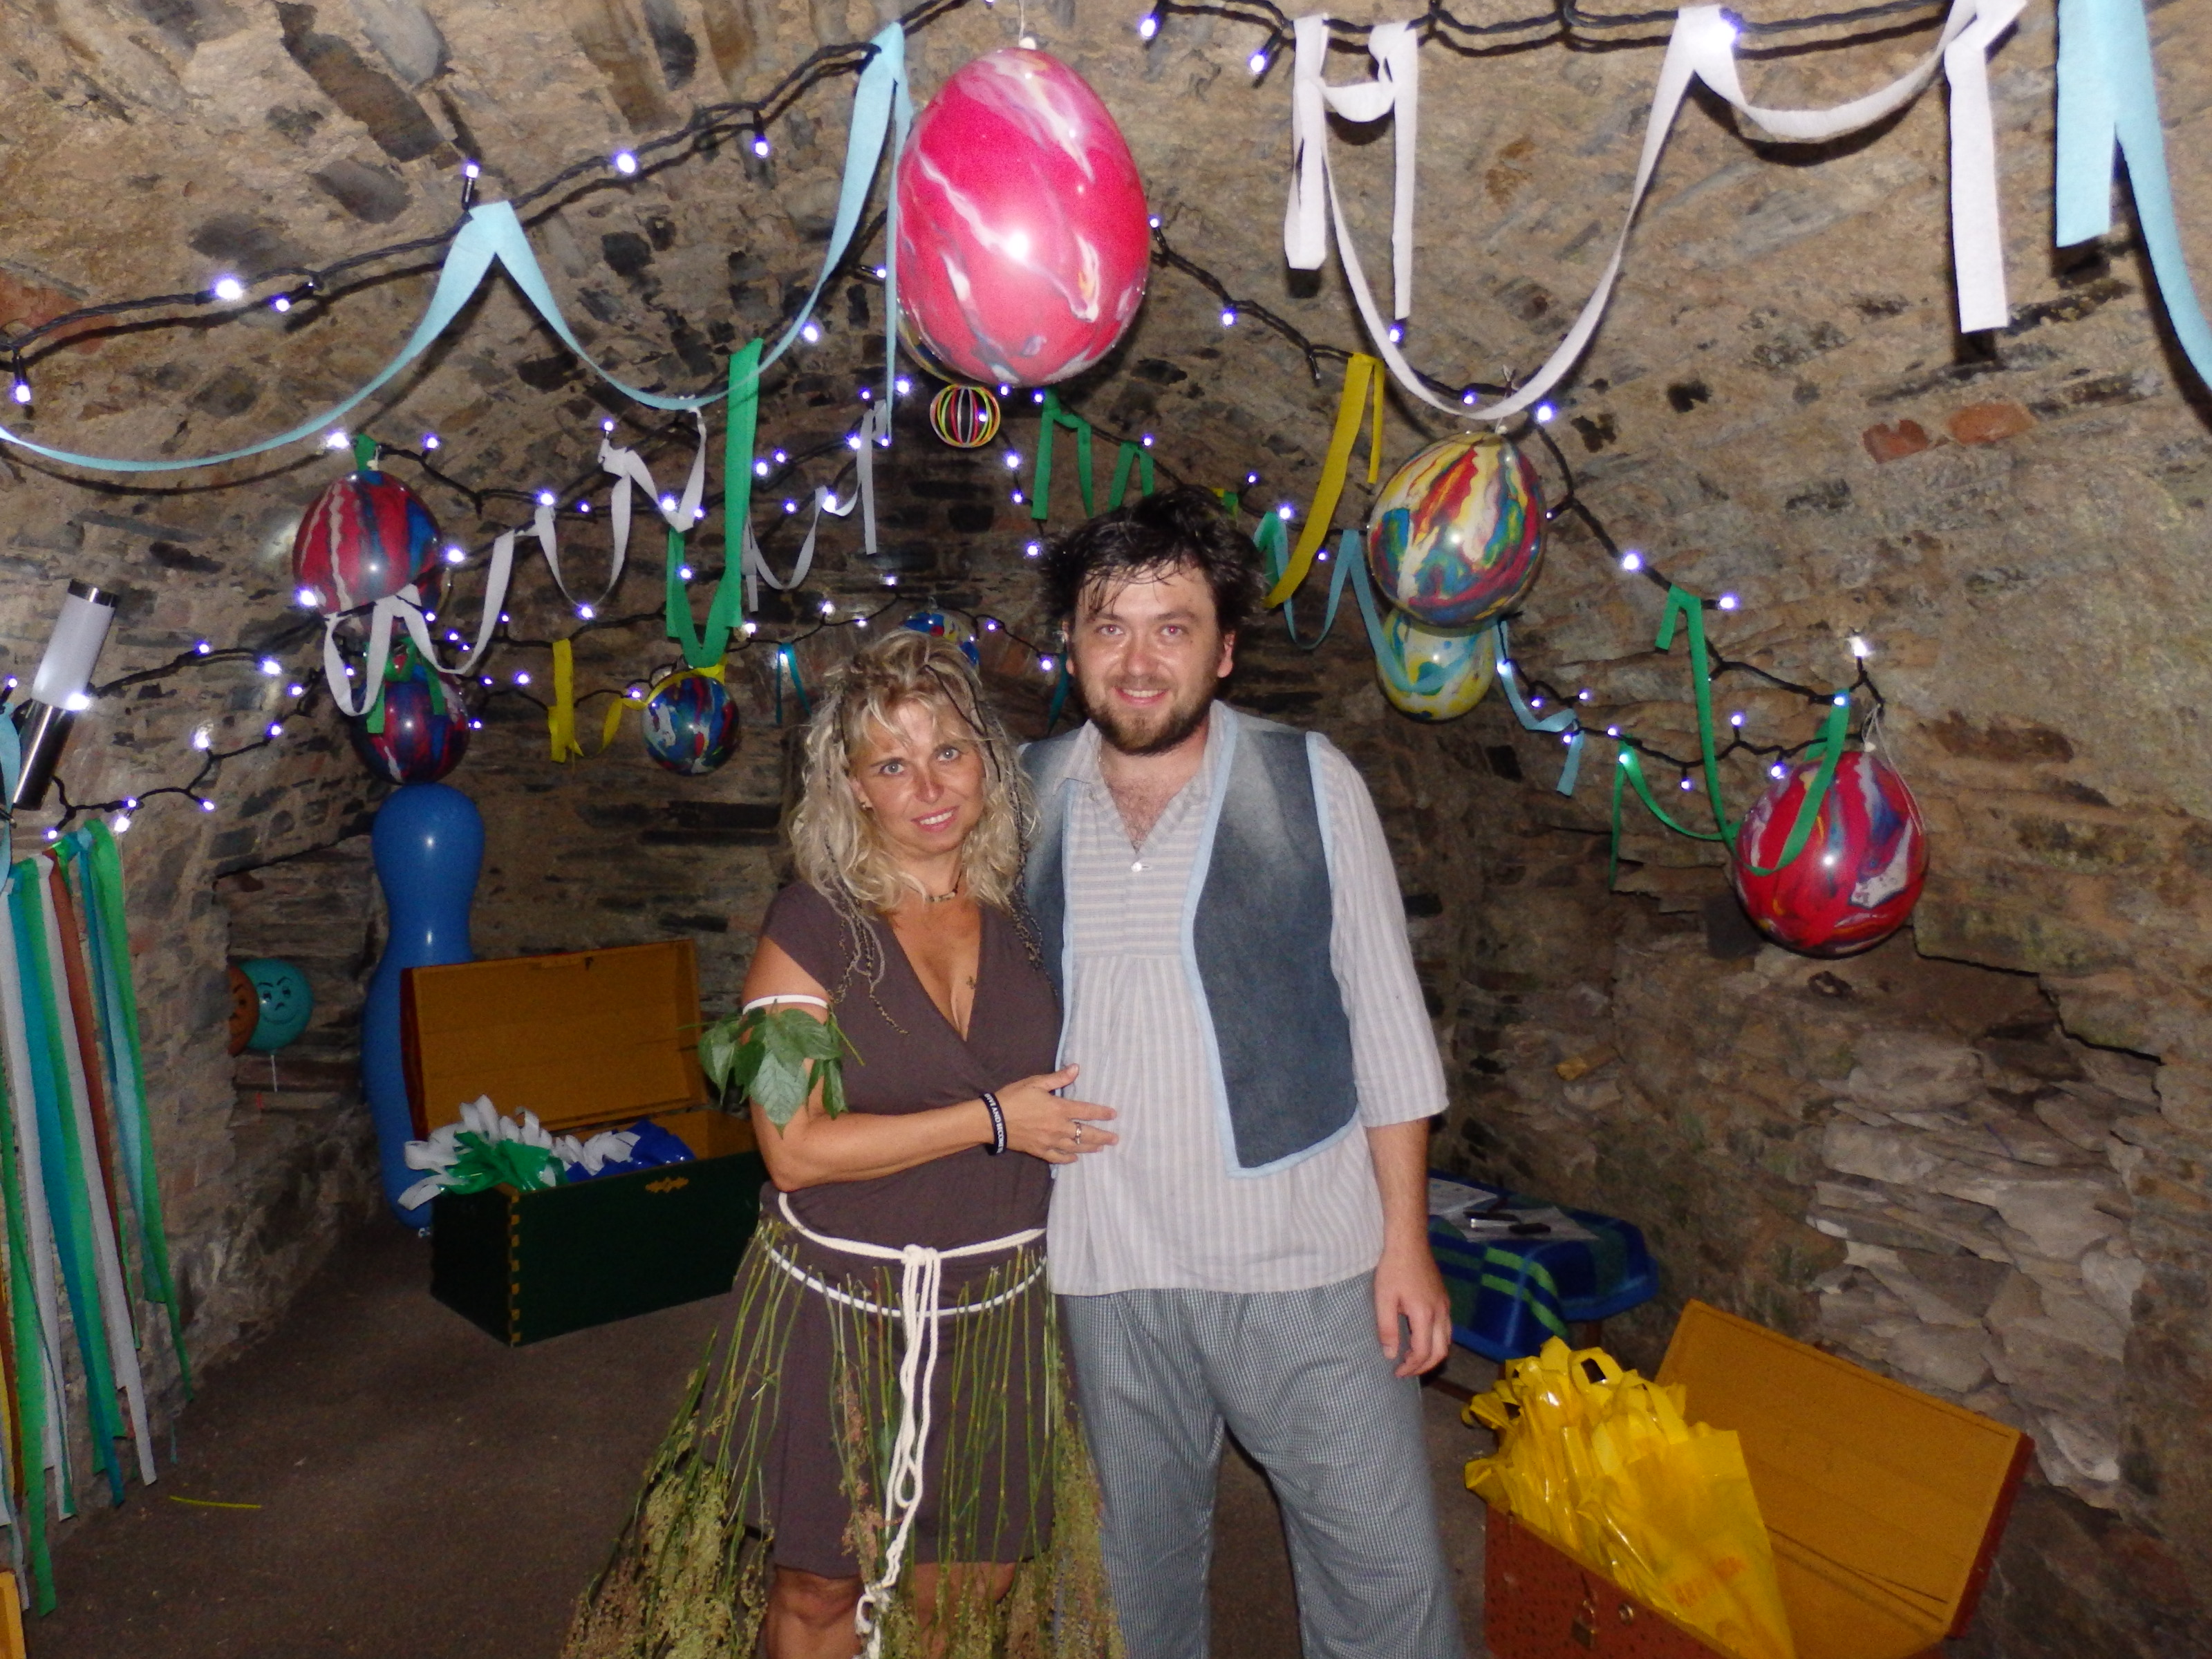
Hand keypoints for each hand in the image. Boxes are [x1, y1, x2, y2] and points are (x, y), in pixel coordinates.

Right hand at [993, 1065, 1117, 1162]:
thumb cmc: (1014, 1097)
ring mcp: (1050, 1142)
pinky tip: (1075, 1158)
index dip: (1102, 1113)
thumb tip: (1076, 1069)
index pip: (1086, 1111)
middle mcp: (1058, 1128)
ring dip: (1090, 1148)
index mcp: (1059, 1109)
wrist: (993, 1120)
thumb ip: (1058, 1078)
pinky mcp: (1040, 1151)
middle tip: (1115, 1139)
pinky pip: (1058, 1157)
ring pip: (1075, 1147)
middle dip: (1102, 1136)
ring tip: (1101, 1148)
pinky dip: (1068, 1158)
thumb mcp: (1035, 1083)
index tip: (1114, 1115)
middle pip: (1086, 1134)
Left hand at [1374, 1241, 1451, 1378]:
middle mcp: (1441, 1313)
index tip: (1397, 1371)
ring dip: (1432, 1355)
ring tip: (1413, 1358)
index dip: (1411, 1366)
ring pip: (1447, 1341)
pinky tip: (1421, 1338)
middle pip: (1441, 1351)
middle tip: (1406, 1370)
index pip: (1423, 1352)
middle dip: (1424, 1366)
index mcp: (1425, 1314)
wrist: (1409, 1242)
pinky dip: (1436, 1341)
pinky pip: (1447, 1328)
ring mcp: (1445, 1305)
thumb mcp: (1383, 1299)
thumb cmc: (1393, 1269)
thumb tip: (1391, 1354)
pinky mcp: (1444, 1298)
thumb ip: (1387, 1328)